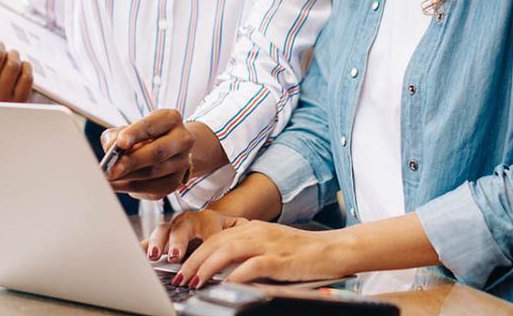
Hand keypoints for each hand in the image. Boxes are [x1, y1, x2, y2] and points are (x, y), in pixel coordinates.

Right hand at [0, 37, 32, 102]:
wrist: (7, 84)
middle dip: (0, 46)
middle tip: (0, 47)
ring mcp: (1, 96)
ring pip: (13, 65)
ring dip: (14, 55)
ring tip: (11, 56)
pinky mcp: (19, 99)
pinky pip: (26, 76)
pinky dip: (26, 67)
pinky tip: (21, 68)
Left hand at [100, 109, 195, 199]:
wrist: (169, 150)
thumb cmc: (144, 137)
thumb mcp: (130, 129)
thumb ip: (117, 135)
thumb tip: (110, 149)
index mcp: (171, 119)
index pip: (151, 126)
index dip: (135, 134)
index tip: (120, 143)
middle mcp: (182, 139)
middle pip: (157, 152)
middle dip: (131, 162)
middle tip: (110, 170)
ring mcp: (181, 162)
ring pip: (153, 173)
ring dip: (127, 177)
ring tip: (108, 178)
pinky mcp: (175, 182)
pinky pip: (151, 188)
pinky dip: (130, 187)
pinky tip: (116, 184)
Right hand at [143, 209, 245, 263]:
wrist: (217, 223)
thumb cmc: (227, 230)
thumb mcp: (237, 231)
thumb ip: (238, 235)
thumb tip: (242, 244)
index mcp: (208, 219)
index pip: (203, 228)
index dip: (193, 241)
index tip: (188, 255)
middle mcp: (188, 221)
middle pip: (180, 227)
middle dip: (175, 242)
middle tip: (173, 256)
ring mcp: (174, 228)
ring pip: (163, 230)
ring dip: (157, 243)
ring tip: (153, 256)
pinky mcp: (163, 237)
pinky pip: (150, 240)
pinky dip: (144, 247)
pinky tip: (137, 254)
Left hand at [173, 221, 352, 288]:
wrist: (333, 249)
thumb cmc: (303, 252)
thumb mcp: (271, 246)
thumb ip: (248, 252)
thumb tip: (223, 269)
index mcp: (253, 228)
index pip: (215, 237)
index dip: (195, 252)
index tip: (181, 268)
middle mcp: (257, 232)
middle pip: (215, 242)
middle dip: (193, 261)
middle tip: (179, 277)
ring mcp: (268, 244)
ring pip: (227, 251)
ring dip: (206, 267)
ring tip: (193, 282)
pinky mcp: (279, 259)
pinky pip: (251, 266)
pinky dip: (235, 275)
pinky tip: (224, 284)